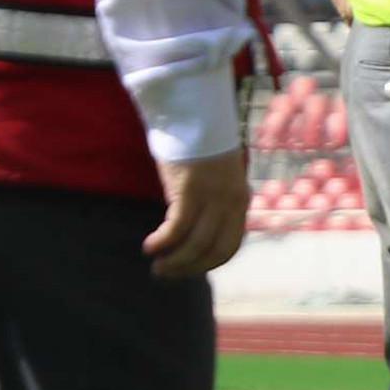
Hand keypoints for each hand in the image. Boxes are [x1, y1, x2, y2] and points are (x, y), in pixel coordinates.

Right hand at [145, 148, 249, 279]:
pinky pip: (177, 227)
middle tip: (167, 274)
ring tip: (157, 266)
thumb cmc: (200, 149)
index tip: (189, 270)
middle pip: (213, 250)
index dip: (208, 263)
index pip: (230, 246)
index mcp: (240, 201)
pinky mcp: (190, 190)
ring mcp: (212, 197)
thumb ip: (214, 205)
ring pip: (195, 243)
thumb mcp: (216, 180)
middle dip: (189, 268)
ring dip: (175, 261)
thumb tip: (197, 234)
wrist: (195, 116)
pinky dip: (163, 242)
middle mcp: (231, 202)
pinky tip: (149, 247)